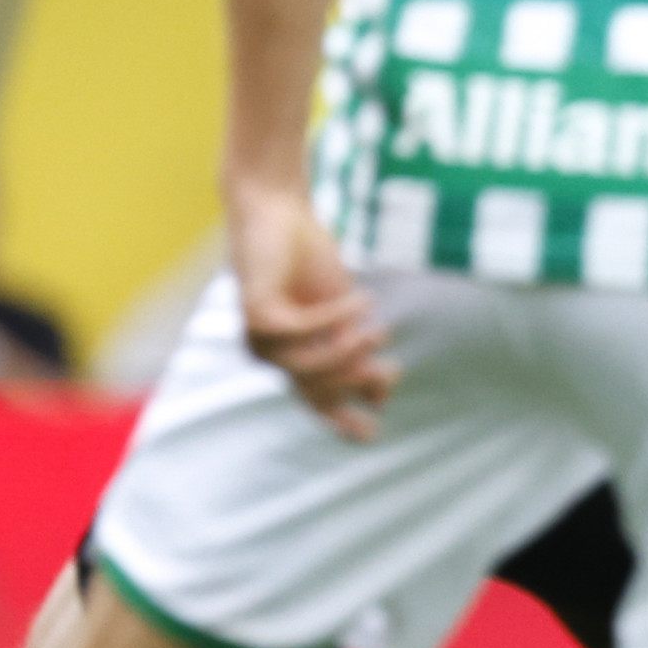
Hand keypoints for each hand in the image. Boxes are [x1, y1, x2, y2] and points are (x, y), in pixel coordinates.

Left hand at [229, 180, 392, 438]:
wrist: (277, 211)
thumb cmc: (308, 259)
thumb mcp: (343, 311)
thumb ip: (356, 349)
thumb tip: (382, 394)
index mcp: (291, 356)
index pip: (316, 400)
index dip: (340, 421)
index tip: (371, 436)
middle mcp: (270, 354)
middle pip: (314, 390)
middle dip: (354, 384)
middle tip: (392, 369)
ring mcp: (258, 337)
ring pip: (304, 367)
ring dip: (345, 352)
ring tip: (379, 329)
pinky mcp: (255, 313)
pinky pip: (300, 330)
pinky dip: (334, 317)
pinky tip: (362, 299)